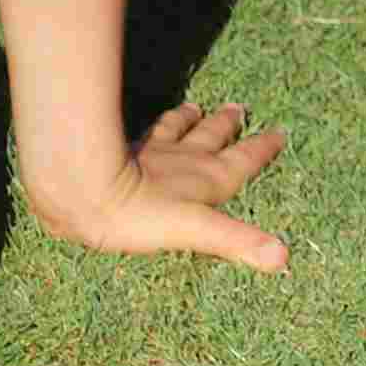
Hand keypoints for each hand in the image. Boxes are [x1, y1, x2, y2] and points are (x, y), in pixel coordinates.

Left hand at [32, 99, 289, 269]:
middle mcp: (185, 161)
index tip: (280, 133)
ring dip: (190, 120)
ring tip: (197, 108)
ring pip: (178, 130)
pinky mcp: (122, 151)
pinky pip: (144, 134)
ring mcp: (152, 154)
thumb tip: (283, 257)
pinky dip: (153, 126)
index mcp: (207, 180)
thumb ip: (238, 241)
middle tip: (239, 108)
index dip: (263, 148)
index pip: (244, 160)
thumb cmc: (139, 216)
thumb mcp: (196, 231)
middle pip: (212, 137)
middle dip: (227, 125)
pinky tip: (149, 125)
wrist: (83, 188)